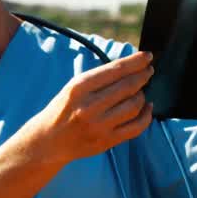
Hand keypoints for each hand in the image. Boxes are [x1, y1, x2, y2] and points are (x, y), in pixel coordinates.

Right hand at [31, 50, 154, 165]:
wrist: (48, 141)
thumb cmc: (62, 110)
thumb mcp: (73, 88)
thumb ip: (99, 78)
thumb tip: (130, 66)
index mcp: (79, 88)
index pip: (116, 70)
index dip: (136, 62)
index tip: (147, 56)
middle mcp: (89, 106)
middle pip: (128, 86)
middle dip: (143, 76)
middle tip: (148, 71)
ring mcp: (99, 125)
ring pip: (135, 105)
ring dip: (142, 95)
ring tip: (140, 91)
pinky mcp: (106, 141)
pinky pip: (136, 127)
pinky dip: (146, 115)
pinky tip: (146, 107)